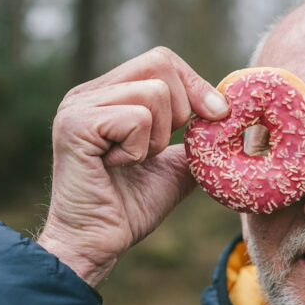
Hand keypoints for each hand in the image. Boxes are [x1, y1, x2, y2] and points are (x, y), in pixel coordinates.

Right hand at [37, 47, 228, 286]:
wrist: (97, 244)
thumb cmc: (129, 208)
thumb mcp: (175, 168)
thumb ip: (195, 141)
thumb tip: (229, 121)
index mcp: (109, 95)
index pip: (163, 61)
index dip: (195, 85)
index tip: (216, 116)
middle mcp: (89, 93)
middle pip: (161, 64)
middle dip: (181, 110)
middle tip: (158, 149)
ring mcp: (78, 106)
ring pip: (154, 93)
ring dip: (158, 138)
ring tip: (133, 161)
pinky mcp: (76, 124)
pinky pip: (137, 118)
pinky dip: (140, 149)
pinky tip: (116, 167)